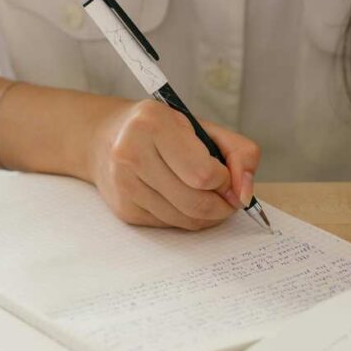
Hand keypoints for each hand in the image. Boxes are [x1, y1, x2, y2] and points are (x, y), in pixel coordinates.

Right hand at [90, 100, 260, 229]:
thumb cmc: (163, 131)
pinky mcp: (124, 209)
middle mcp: (132, 154)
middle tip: (227, 196)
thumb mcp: (203, 127)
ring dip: (207, 215)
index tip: (226, 175)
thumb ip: (240, 153)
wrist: (105, 137)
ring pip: (185, 220)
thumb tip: (244, 195)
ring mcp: (124, 185)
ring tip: (208, 197)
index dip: (225, 181)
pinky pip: (170, 226)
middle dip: (222, 205)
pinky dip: (186, 218)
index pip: (204, 174)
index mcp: (153, 124)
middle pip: (196, 203)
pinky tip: (182, 199)